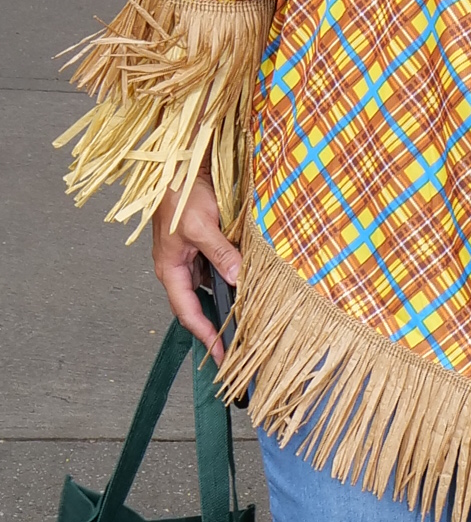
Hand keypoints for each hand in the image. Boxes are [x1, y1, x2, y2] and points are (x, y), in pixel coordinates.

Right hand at [151, 174, 241, 362]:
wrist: (180, 164)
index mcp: (170, 269)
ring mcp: (190, 257)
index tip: (221, 357)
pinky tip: (249, 286)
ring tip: (249, 321)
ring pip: (210, 287)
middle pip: (198, 305)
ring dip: (227, 301)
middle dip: (216, 326)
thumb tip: (236, 280)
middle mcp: (179, 268)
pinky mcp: (203, 246)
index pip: (187, 312)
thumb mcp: (202, 226)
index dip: (205, 336)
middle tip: (239, 346)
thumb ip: (220, 253)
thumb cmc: (181, 194)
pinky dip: (232, 280)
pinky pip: (218, 269)